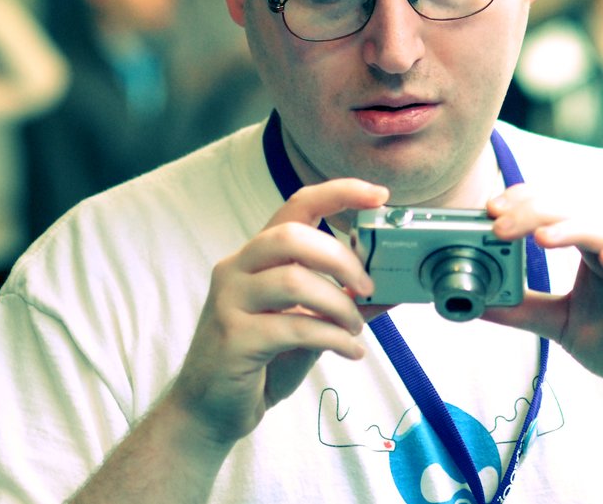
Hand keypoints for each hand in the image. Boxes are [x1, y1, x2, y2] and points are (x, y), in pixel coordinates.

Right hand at [167, 178, 389, 445]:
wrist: (209, 410)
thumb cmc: (261, 362)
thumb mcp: (308, 326)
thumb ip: (342, 304)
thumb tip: (393, 291)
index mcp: (257, 256)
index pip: (297, 205)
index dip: (340, 193)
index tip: (380, 195)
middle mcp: (237, 268)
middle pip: (293, 235)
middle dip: (341, 258)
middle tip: (367, 287)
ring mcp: (230, 301)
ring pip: (294, 281)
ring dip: (339, 304)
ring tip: (355, 329)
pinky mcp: (233, 337)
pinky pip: (293, 327)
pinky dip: (332, 338)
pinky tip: (350, 351)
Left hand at [481, 184, 602, 417]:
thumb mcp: (561, 324)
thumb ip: (522, 309)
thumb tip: (474, 302)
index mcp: (594, 248)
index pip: (559, 209)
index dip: (526, 202)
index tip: (491, 210)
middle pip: (578, 214)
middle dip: (537, 213)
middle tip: (499, 224)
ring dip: (577, 230)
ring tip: (541, 236)